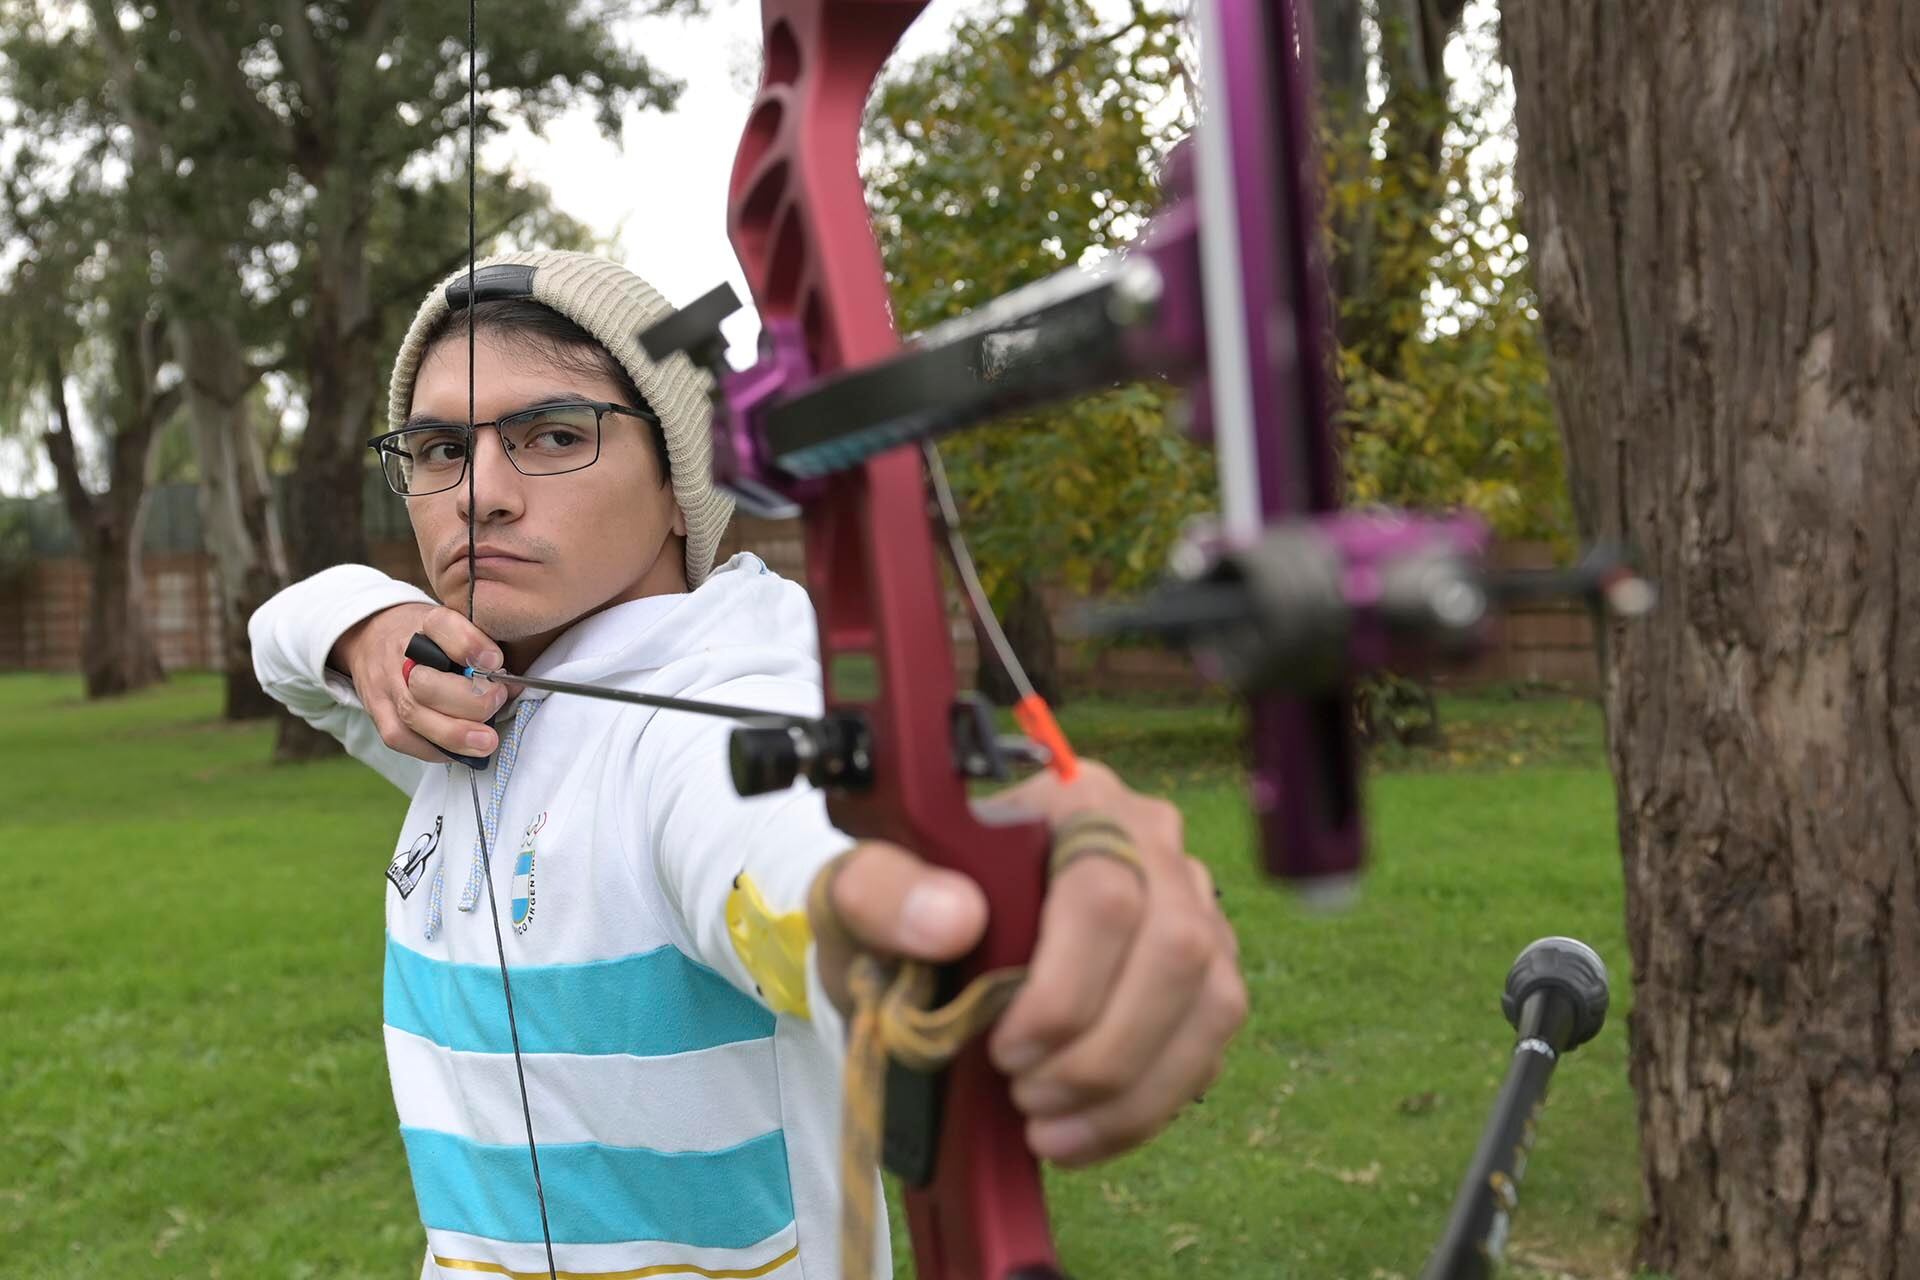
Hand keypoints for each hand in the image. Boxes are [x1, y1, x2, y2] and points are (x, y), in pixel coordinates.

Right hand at [331, 604, 511, 762]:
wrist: (373, 636)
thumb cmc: (430, 635)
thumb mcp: (457, 626)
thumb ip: (484, 650)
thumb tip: (514, 685)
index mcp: (425, 623)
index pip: (442, 626)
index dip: (469, 645)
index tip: (495, 661)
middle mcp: (401, 655)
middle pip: (428, 684)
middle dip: (470, 701)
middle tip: (497, 702)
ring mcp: (386, 686)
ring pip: (415, 716)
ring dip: (455, 734)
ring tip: (486, 741)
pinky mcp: (378, 712)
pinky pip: (403, 739)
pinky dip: (434, 749)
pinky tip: (459, 750)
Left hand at [811, 761, 1245, 1167]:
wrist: (921, 947)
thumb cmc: (899, 912)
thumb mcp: (858, 896)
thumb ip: (883, 892)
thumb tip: (952, 919)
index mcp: (1071, 799)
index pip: (1104, 891)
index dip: (1065, 989)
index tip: (1004, 1049)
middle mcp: (1149, 839)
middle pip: (1176, 948)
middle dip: (1102, 1051)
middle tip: (1026, 1096)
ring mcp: (1191, 903)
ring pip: (1210, 1000)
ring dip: (1130, 1088)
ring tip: (1048, 1125)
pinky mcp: (1206, 970)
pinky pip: (1211, 1045)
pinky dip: (1148, 1106)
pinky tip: (1081, 1130)